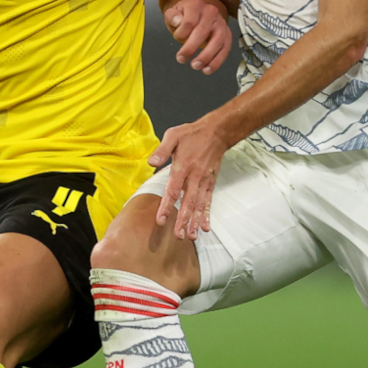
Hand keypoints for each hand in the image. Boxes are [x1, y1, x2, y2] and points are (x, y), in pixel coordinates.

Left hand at [149, 119, 228, 239]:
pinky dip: (207, 214)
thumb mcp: (174, 135)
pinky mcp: (211, 182)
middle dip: (183, 220)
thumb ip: (162, 150)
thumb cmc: (192, 134)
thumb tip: (151, 162)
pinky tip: (205, 227)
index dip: (167, 206)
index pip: (173, 190)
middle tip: (178, 235)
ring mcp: (204, 181)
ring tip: (192, 236)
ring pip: (199, 205)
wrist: (217, 132)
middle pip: (188, 202)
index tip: (161, 220)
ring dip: (195, 221)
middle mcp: (195, 177)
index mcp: (183, 166)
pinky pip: (209, 201)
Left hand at [165, 0, 231, 74]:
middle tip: (181, 59)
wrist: (198, 12)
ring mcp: (221, 23)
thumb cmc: (184, 15)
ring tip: (196, 66)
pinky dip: (217, 60)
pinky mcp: (227, 34)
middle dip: (191, 48)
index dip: (181, 33)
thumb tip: (177, 21)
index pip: (190, 21)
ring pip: (218, 41)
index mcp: (196, 5)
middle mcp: (211, 12)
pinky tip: (208, 69)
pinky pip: (226, 48)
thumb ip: (172, 16)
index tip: (176, 38)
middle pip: (203, 31)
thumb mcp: (173, 12)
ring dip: (207, 56)